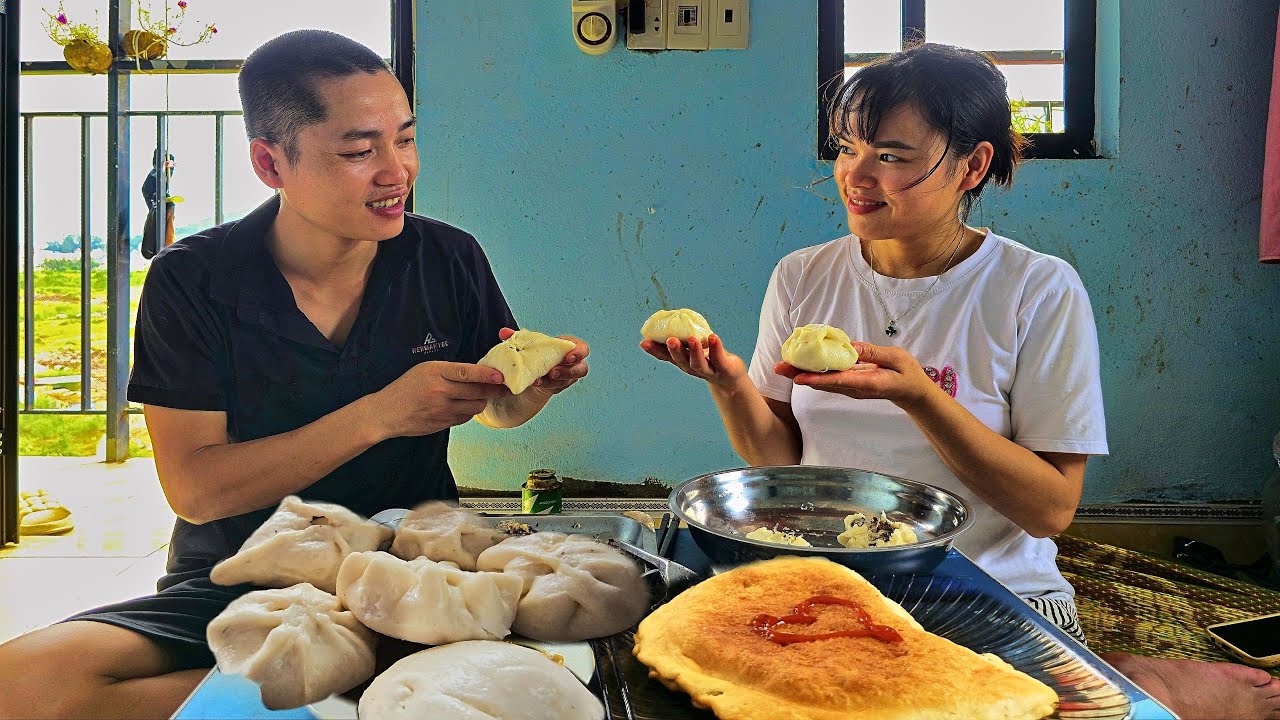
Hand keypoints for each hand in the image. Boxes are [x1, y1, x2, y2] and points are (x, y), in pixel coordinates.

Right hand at [373, 361, 510, 437]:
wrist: (386, 413)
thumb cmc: (405, 388)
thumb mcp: (424, 370)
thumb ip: (449, 371)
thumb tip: (477, 373)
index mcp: (435, 372)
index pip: (467, 372)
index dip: (487, 375)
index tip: (501, 375)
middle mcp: (440, 391)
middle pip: (477, 391)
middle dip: (494, 390)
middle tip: (506, 387)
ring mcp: (442, 410)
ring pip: (475, 406)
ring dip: (482, 401)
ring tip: (483, 395)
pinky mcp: (443, 424)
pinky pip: (465, 417)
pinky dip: (469, 411)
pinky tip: (466, 405)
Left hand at [498, 328, 589, 394]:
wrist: (525, 372)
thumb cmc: (531, 353)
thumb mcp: (525, 344)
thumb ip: (516, 338)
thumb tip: (504, 333)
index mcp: (566, 348)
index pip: (581, 348)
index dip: (579, 352)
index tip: (568, 357)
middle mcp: (569, 363)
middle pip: (580, 369)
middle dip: (569, 371)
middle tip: (553, 372)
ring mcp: (564, 377)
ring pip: (568, 381)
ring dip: (555, 380)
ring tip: (540, 380)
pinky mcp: (555, 387)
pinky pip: (555, 387)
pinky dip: (545, 385)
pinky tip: (534, 382)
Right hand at [640, 334, 746, 388]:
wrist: (730, 379)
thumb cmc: (709, 358)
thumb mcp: (694, 348)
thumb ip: (684, 338)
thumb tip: (670, 317)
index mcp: (683, 361)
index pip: (667, 357)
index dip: (655, 350)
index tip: (644, 342)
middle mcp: (693, 368)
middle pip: (682, 361)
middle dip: (675, 351)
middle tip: (670, 340)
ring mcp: (709, 370)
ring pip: (699, 363)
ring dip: (694, 351)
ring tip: (692, 339)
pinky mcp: (724, 369)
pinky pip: (719, 358)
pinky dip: (716, 348)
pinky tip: (713, 337)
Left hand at [774, 341, 938, 408]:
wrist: (911, 392)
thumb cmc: (907, 374)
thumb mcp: (896, 358)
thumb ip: (873, 353)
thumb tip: (850, 346)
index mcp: (868, 383)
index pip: (839, 381)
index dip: (817, 378)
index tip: (799, 377)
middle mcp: (855, 388)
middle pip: (823, 382)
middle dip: (801, 374)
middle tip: (779, 367)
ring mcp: (851, 388)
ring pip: (823, 381)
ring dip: (803, 373)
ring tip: (783, 365)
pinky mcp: (849, 384)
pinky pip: (829, 378)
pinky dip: (814, 370)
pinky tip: (801, 363)